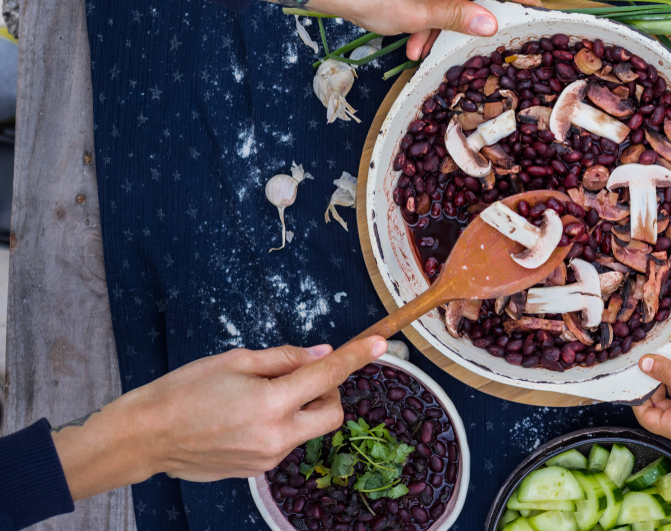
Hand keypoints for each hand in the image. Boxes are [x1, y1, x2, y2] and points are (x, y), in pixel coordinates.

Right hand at [51, 337, 386, 500]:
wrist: (145, 437)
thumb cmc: (184, 390)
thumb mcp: (235, 361)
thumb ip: (284, 359)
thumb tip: (321, 354)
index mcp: (271, 403)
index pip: (327, 375)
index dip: (357, 357)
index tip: (380, 343)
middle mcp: (276, 437)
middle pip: (333, 413)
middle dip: (329, 391)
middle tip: (302, 373)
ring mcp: (268, 458)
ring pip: (309, 429)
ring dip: (302, 408)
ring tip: (260, 394)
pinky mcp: (256, 470)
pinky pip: (286, 442)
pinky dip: (282, 424)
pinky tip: (247, 415)